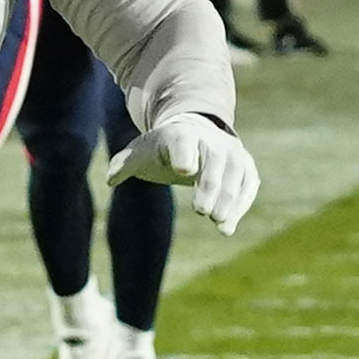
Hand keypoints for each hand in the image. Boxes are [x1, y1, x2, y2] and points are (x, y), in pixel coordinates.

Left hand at [110, 110, 258, 234]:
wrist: (194, 131)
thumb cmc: (162, 148)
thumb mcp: (140, 152)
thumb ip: (124, 164)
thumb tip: (110, 178)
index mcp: (180, 134)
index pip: (183, 142)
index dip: (184, 154)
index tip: (183, 170)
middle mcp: (210, 140)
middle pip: (214, 159)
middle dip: (210, 184)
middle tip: (202, 211)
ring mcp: (231, 151)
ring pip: (236, 172)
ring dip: (229, 199)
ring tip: (220, 226)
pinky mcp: (245, 166)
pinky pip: (248, 183)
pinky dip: (241, 205)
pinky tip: (228, 227)